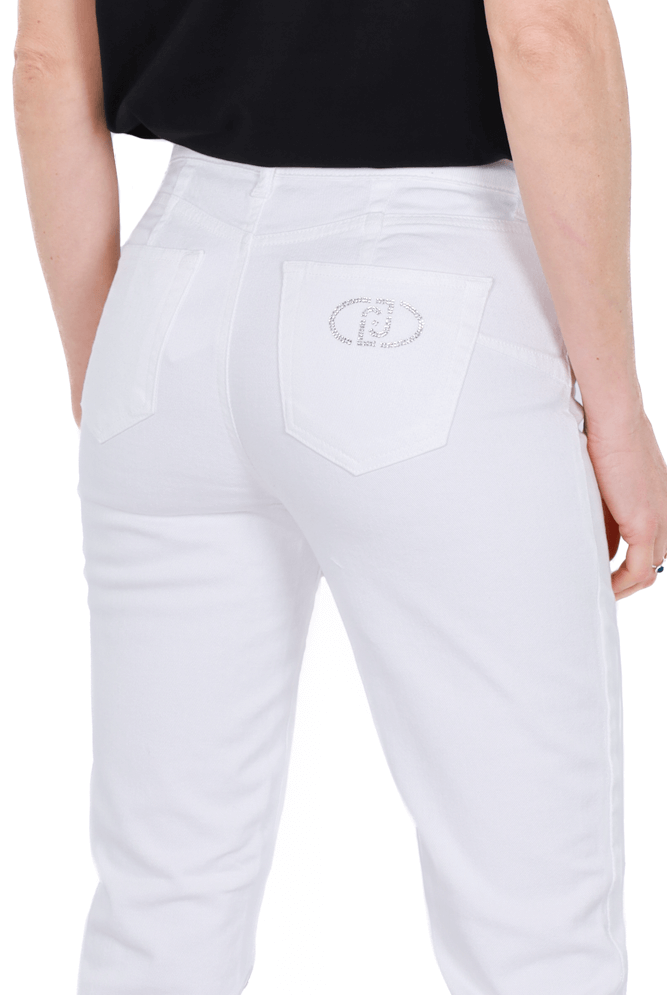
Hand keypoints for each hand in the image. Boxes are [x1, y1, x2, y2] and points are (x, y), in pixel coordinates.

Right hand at [586, 411, 666, 598]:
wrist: (615, 417)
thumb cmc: (604, 432)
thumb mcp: (606, 471)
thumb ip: (604, 501)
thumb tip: (588, 523)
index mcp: (659, 498)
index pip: (647, 542)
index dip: (626, 562)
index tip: (601, 570)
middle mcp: (666, 511)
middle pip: (652, 559)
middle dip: (626, 579)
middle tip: (598, 586)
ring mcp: (660, 518)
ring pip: (649, 570)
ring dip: (624, 587)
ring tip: (598, 592)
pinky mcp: (646, 524)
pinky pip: (638, 569)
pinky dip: (621, 585)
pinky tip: (602, 588)